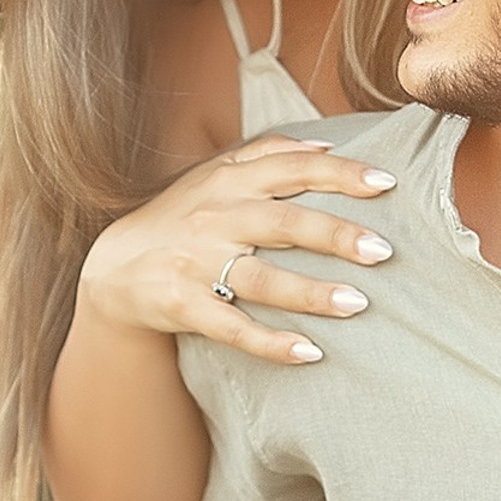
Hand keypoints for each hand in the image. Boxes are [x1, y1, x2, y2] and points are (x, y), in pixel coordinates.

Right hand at [77, 136, 396, 364]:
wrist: (113, 265)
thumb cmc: (181, 216)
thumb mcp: (214, 174)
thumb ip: (267, 154)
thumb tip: (325, 147)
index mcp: (229, 181)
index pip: (292, 169)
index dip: (341, 173)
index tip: (387, 183)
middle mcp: (215, 218)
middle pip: (283, 223)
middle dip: (335, 235)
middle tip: (383, 251)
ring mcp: (197, 263)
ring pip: (260, 279)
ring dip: (310, 293)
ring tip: (356, 304)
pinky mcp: (182, 305)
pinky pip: (231, 327)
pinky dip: (270, 343)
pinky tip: (308, 353)